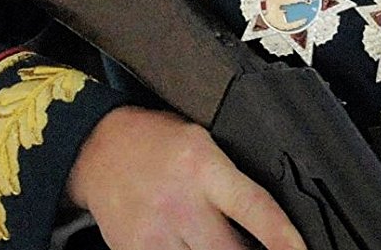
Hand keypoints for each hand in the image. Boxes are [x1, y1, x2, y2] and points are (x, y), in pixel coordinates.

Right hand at [68, 106, 304, 249]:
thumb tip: (274, 224)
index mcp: (203, 167)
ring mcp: (155, 233)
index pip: (253, 206)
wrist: (98, 148)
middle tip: (261, 248)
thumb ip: (234, 182)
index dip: (282, 237)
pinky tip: (191, 245)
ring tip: (221, 243)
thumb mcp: (204, 142)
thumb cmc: (157, 143)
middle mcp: (180, 202)